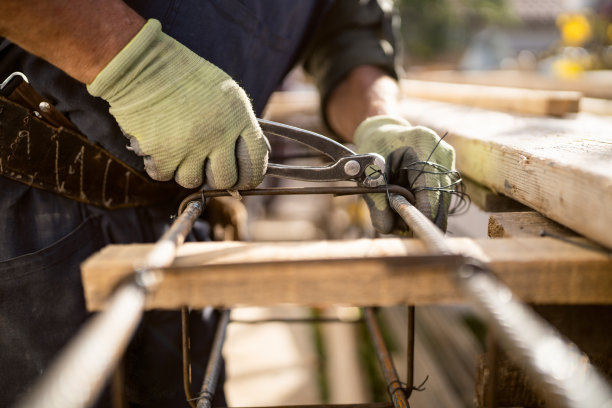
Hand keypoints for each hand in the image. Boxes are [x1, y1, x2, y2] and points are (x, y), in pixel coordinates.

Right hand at [87, 19, 268, 188]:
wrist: (142, 65)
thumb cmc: (184, 77)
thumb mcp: (225, 93)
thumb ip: (238, 124)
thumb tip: (247, 160)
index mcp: (238, 117)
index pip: (256, 161)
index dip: (252, 176)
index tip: (244, 180)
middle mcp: (218, 134)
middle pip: (226, 180)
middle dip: (217, 178)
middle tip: (208, 170)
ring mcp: (191, 146)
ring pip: (192, 181)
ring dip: (185, 171)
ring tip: (178, 149)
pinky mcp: (163, 153)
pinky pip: (164, 175)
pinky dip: (159, 166)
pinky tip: (158, 147)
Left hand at [355, 115, 455, 232]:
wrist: (383, 132)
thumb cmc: (373, 151)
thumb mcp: (368, 176)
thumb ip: (377, 203)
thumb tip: (387, 228)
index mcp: (423, 146)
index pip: (431, 189)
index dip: (424, 215)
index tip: (415, 232)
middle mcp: (441, 153)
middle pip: (441, 198)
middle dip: (424, 217)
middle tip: (405, 230)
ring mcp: (448, 160)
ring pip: (442, 199)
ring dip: (424, 211)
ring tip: (402, 212)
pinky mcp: (448, 169)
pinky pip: (440, 194)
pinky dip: (425, 203)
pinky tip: (410, 202)